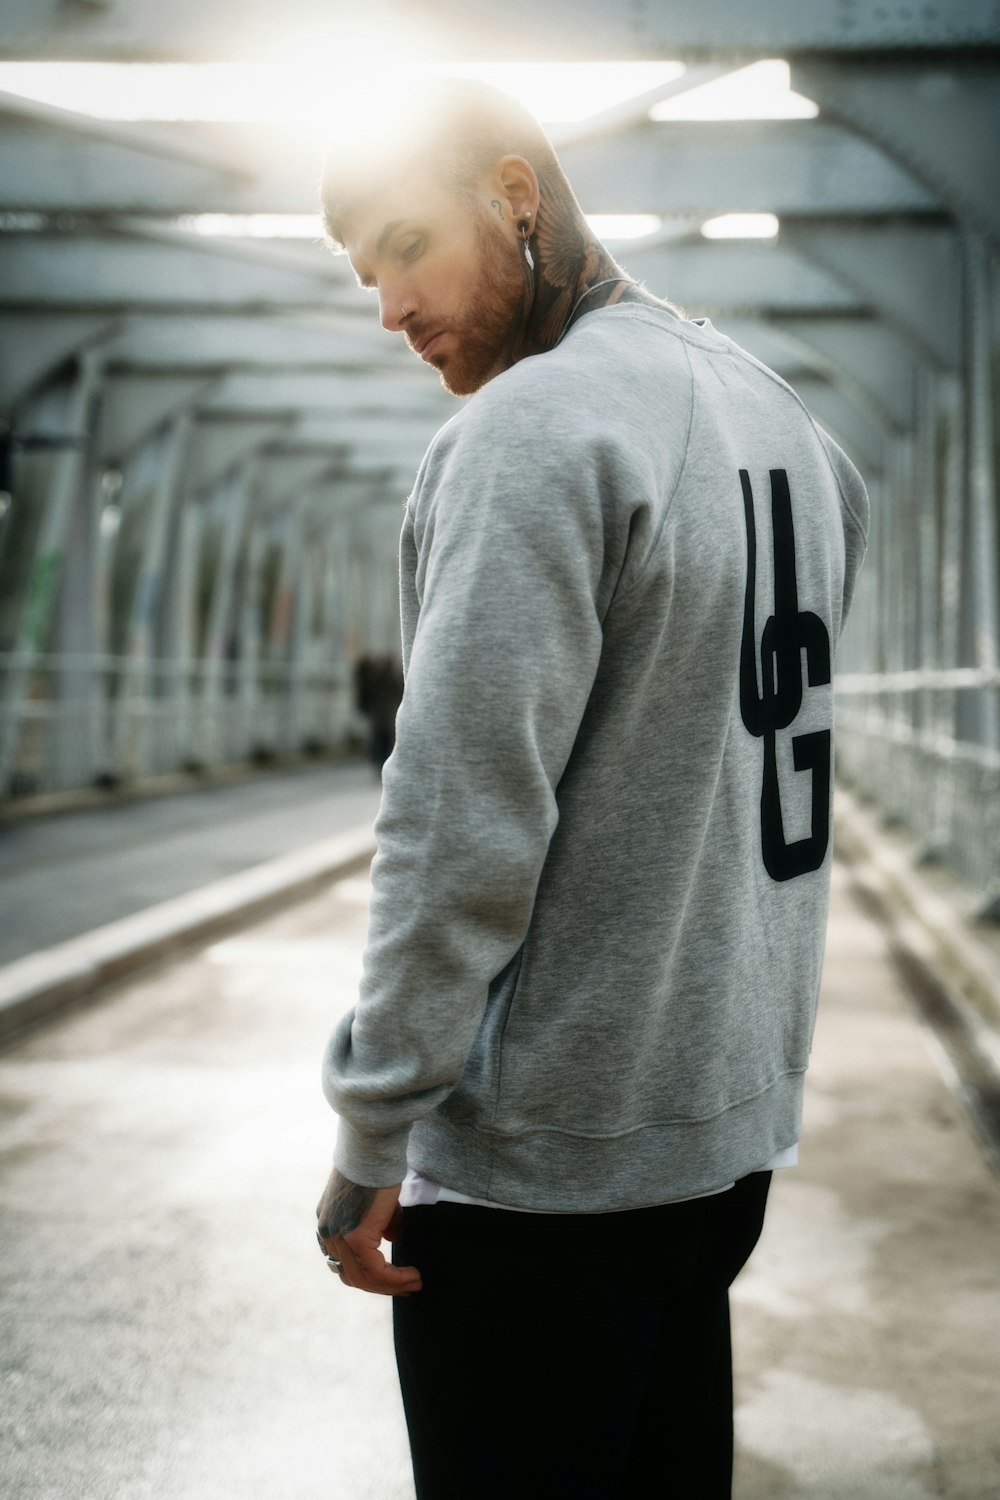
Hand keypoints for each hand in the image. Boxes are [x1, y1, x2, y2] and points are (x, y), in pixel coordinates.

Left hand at [315, 1166, 422, 1296]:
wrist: (372, 1149)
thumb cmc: (377, 1166)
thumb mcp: (376, 1200)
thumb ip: (381, 1222)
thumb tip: (393, 1239)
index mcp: (328, 1223)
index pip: (345, 1262)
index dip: (370, 1274)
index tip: (395, 1278)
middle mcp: (327, 1233)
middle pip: (352, 1275)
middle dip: (382, 1285)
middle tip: (407, 1286)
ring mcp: (338, 1236)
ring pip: (364, 1278)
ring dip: (392, 1285)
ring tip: (414, 1283)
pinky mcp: (355, 1237)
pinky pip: (376, 1270)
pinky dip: (395, 1278)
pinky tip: (412, 1275)